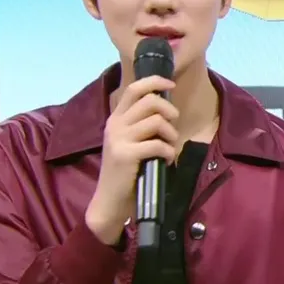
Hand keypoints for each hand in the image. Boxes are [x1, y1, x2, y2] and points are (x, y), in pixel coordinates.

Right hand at [85, 75, 178, 244]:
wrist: (110, 201)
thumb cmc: (125, 172)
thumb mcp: (129, 142)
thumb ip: (141, 125)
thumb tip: (166, 110)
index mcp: (116, 118)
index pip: (134, 89)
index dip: (155, 82)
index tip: (171, 85)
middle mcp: (115, 125)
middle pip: (149, 101)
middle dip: (169, 110)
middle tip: (173, 125)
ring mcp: (119, 139)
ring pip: (156, 121)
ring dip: (171, 134)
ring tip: (169, 146)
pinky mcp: (126, 155)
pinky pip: (158, 144)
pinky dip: (168, 152)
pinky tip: (165, 160)